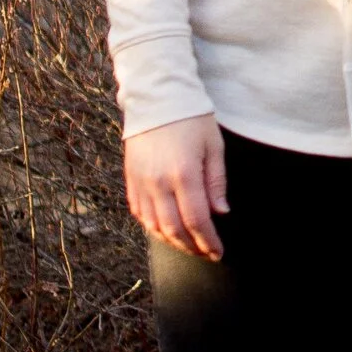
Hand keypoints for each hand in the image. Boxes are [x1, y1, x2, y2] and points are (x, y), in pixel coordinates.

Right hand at [126, 113, 227, 257]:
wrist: (157, 97)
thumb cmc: (192, 119)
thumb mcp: (213, 146)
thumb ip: (216, 182)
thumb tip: (220, 213)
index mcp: (184, 173)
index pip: (197, 220)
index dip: (208, 241)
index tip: (218, 252)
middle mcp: (159, 182)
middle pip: (174, 230)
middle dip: (192, 247)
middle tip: (206, 253)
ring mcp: (141, 182)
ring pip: (154, 226)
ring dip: (173, 242)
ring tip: (189, 245)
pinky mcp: (131, 179)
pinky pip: (139, 214)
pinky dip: (153, 228)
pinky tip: (166, 230)